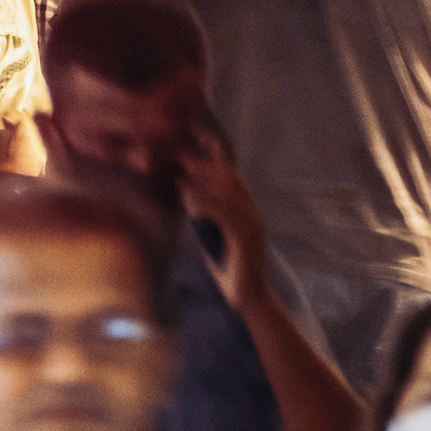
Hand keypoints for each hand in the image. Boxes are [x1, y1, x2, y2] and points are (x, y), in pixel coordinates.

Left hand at [177, 127, 269, 314]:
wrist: (248, 298)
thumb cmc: (228, 266)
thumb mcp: (212, 232)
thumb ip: (204, 211)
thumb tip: (184, 189)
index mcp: (245, 206)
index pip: (230, 172)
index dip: (214, 152)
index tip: (195, 133)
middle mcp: (251, 210)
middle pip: (228, 177)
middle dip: (203, 163)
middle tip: (179, 153)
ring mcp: (252, 223)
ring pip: (227, 193)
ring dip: (202, 183)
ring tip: (180, 179)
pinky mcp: (246, 238)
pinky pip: (225, 215)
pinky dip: (206, 206)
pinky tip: (190, 204)